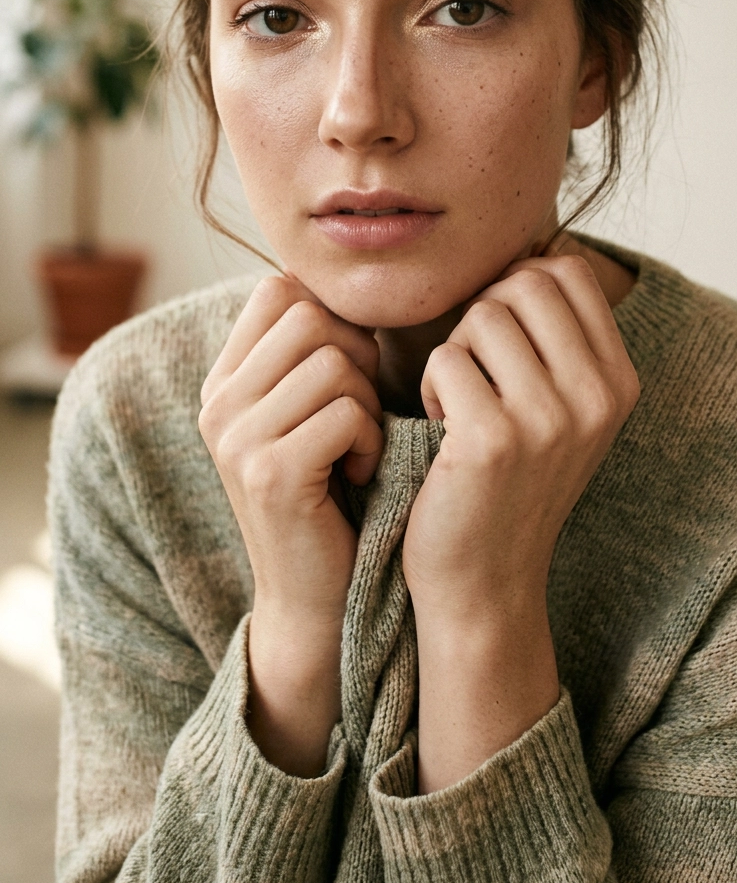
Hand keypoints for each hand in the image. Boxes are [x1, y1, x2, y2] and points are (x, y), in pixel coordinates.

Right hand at [199, 274, 381, 774]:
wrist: (315, 598)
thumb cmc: (333, 493)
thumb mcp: (309, 412)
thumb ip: (311, 352)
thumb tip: (346, 284)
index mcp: (224, 381)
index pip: (279, 290)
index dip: (331, 318)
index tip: (346, 373)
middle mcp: (218, 403)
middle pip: (310, 318)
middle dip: (357, 358)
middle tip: (360, 412)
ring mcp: (237, 438)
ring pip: (335, 363)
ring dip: (368, 404)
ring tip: (358, 446)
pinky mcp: (270, 473)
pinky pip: (348, 412)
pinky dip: (372, 440)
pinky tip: (360, 472)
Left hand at [403, 254, 639, 789]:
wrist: (483, 580)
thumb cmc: (505, 480)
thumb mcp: (556, 405)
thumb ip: (556, 333)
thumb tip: (537, 244)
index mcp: (619, 381)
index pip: (564, 271)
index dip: (517, 290)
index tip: (501, 344)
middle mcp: (598, 396)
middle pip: (523, 284)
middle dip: (484, 316)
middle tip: (476, 373)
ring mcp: (551, 418)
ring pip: (481, 317)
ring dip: (455, 354)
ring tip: (460, 405)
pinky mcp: (494, 439)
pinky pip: (446, 359)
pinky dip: (431, 388)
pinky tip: (442, 431)